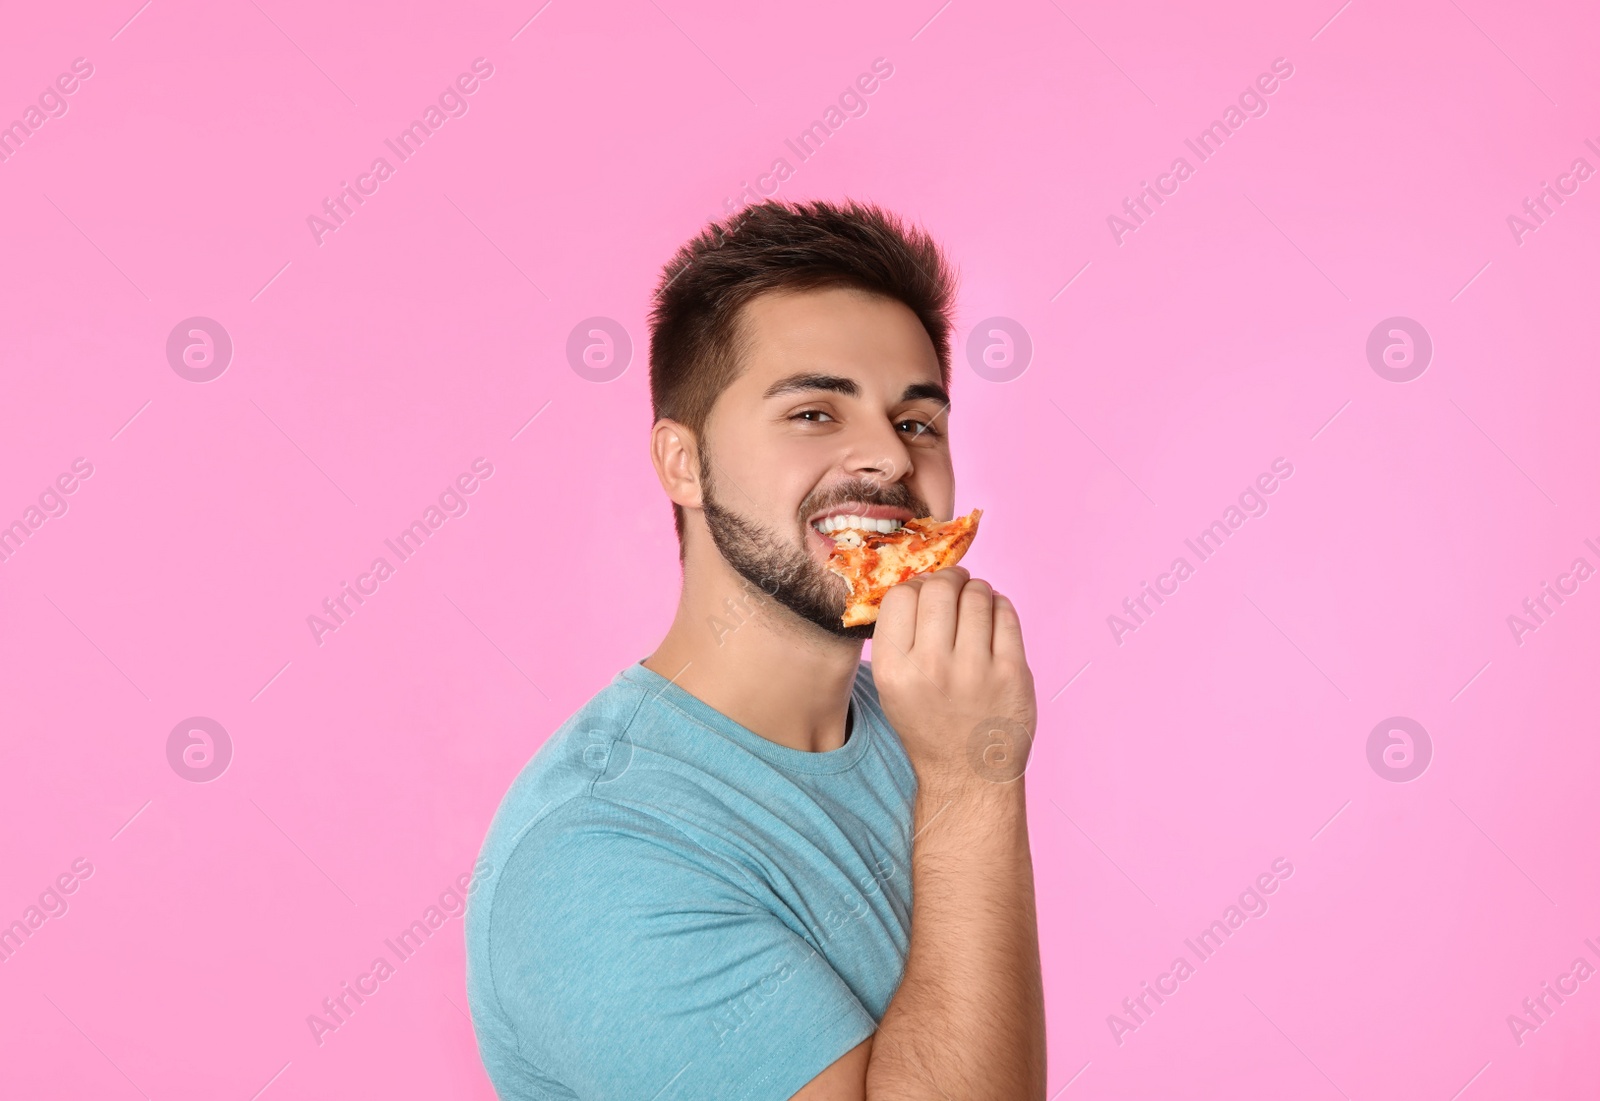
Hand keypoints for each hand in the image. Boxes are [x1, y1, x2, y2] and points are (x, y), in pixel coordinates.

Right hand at [871, 567, 1036, 793]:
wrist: (969, 774)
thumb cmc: (929, 723)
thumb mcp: (893, 688)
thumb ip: (898, 638)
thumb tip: (918, 581)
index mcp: (895, 671)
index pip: (900, 596)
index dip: (914, 585)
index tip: (925, 591)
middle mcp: (932, 668)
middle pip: (938, 588)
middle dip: (949, 578)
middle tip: (955, 584)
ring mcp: (975, 670)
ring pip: (976, 594)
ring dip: (976, 589)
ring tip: (976, 600)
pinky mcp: (1013, 673)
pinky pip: (1006, 614)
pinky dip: (1000, 605)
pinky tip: (994, 615)